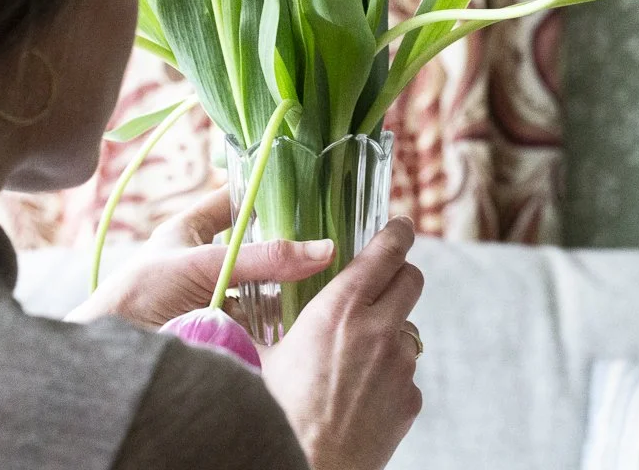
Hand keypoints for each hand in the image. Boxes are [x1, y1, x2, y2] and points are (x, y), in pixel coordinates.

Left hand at [66, 186, 334, 328]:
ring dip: (289, 285)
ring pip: (261, 285)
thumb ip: (264, 260)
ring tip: (329, 278)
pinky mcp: (222, 330)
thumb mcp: (205, 266)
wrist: (113, 360)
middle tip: (328, 238)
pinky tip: (310, 315)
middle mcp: (205, 261)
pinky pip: (259, 321)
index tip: (303, 186)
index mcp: (190, 231)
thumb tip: (325, 249)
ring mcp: (214, 296)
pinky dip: (281, 320)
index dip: (263, 191)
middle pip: (255, 245)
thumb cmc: (140, 296)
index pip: (233, 200)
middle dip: (287, 245)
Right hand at [259, 216, 423, 469]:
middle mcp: (378, 330)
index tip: (400, 225)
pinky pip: (405, 374)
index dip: (398, 232)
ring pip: (408, 329)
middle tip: (381, 280)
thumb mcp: (257, 358)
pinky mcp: (410, 399)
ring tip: (353, 357)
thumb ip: (256, 325)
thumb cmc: (273, 414)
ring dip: (388, 332)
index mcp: (339, 309)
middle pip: (412, 279)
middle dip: (399, 274)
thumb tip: (226, 309)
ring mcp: (400, 366)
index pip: (387, 251)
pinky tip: (359, 394)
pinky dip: (389, 376)